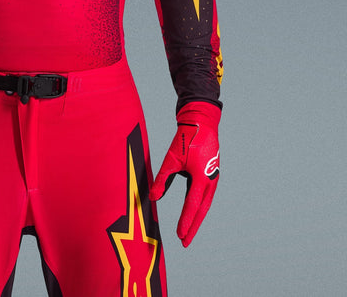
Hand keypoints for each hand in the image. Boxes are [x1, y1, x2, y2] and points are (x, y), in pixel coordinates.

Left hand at [150, 101, 219, 246]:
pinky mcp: (211, 175)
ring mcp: (213, 178)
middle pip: (202, 210)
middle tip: (185, 242)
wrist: (202, 123)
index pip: (192, 205)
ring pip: (205, 204)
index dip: (185, 221)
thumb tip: (153, 197)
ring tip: (189, 232)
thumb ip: (162, 179)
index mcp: (201, 177)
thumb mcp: (171, 158)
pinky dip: (199, 207)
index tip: (180, 235)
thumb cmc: (186, 139)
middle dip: (193, 227)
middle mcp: (210, 180)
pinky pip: (206, 196)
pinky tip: (193, 213)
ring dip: (197, 219)